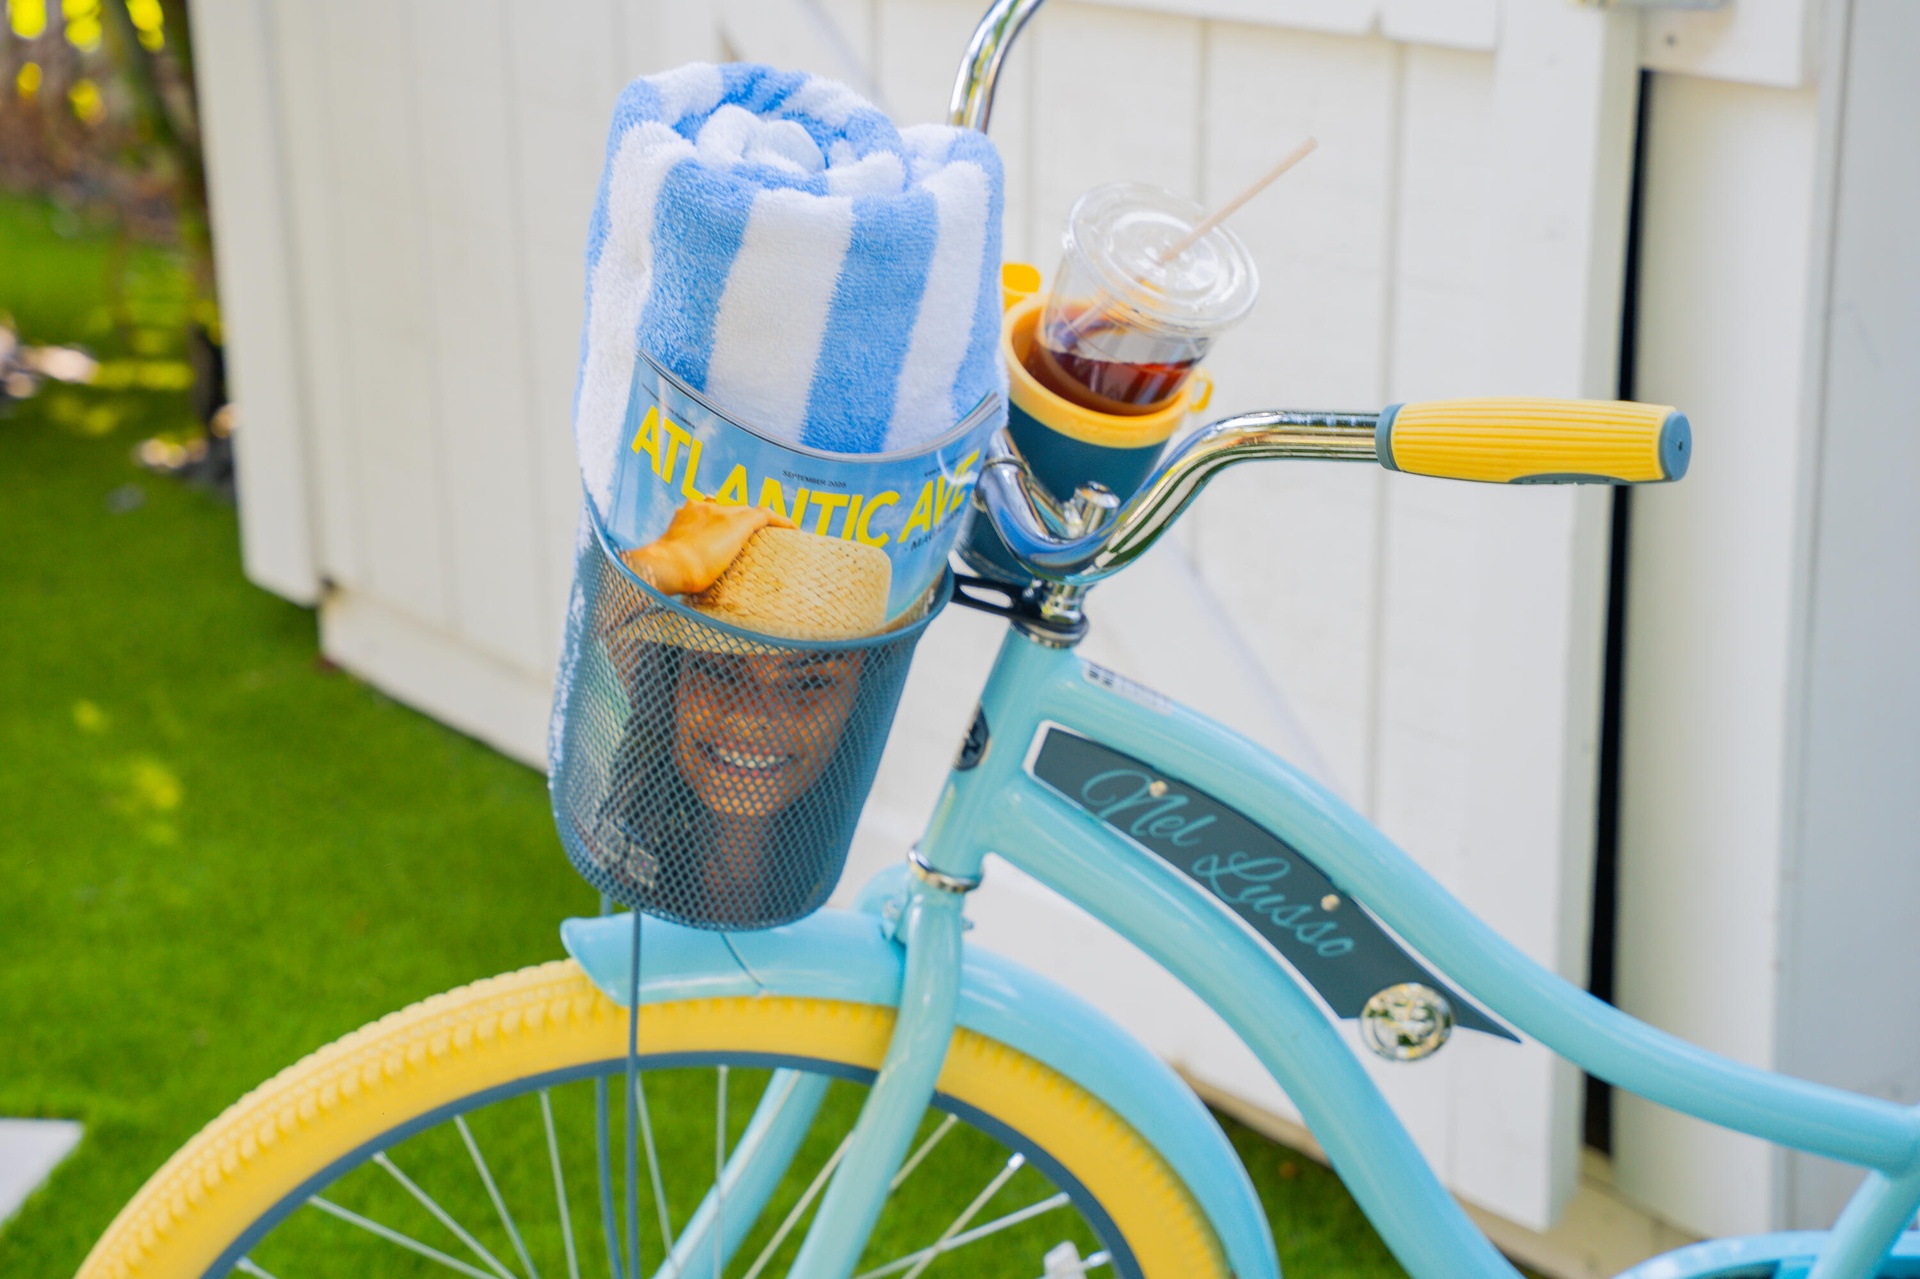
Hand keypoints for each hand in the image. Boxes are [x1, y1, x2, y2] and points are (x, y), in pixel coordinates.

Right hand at [621, 500, 796, 595]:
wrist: (668, 565)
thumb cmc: (663, 573)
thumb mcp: (668, 566)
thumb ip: (672, 567)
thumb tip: (665, 588)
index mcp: (684, 516)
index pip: (704, 509)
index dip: (715, 517)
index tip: (719, 530)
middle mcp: (703, 508)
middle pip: (727, 508)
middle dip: (736, 518)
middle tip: (748, 535)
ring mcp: (722, 512)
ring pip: (747, 511)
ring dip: (757, 522)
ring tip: (774, 533)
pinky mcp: (739, 521)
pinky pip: (766, 516)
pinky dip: (780, 521)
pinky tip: (793, 529)